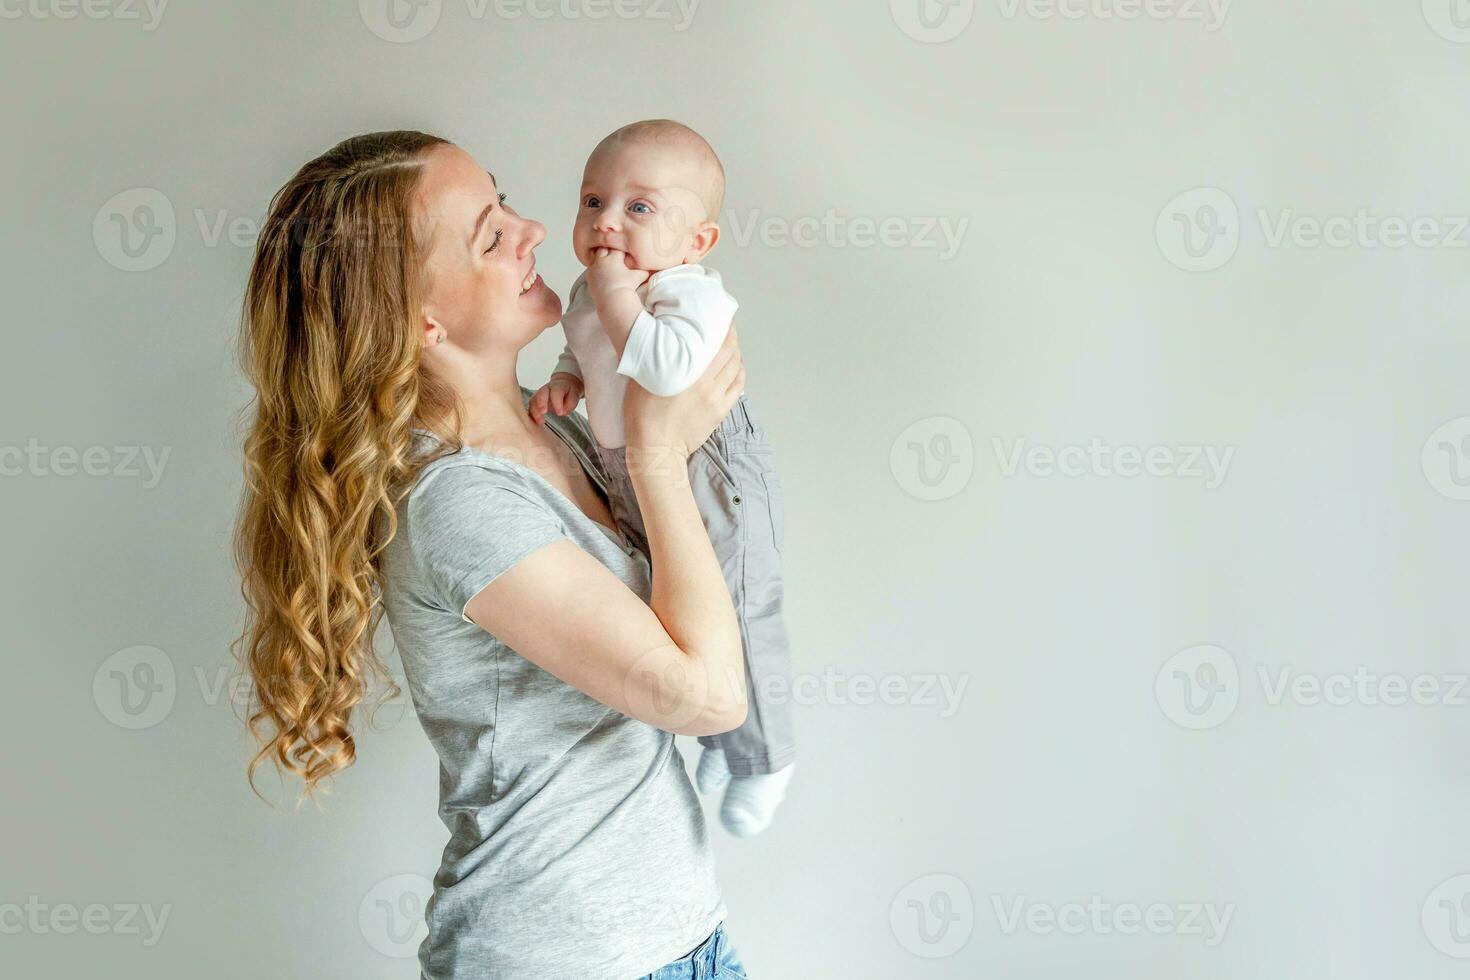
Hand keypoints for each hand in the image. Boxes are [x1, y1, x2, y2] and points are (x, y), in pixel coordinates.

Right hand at [529, 372, 583, 425]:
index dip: (557, 402)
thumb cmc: (568, 393)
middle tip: (543, 413)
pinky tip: (535, 422)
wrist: (563, 386)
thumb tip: (561, 412)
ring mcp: (539, 394)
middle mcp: (546, 389)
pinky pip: (530, 407)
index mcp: (558, 386)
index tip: (559, 413)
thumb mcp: (574, 398)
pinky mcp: (534, 401)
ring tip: (539, 421)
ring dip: (535, 411)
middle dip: (541, 404)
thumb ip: (569, 405)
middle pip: (541, 394)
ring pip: (533, 401)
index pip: (556, 393)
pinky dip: (531, 415)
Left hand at [585, 246, 649, 301]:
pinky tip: (600, 271)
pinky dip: (596, 268)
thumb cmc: (626, 288)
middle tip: (613, 253)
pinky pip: (591, 268)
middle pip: (603, 248)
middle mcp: (602, 261)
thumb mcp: (638, 277)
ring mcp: (594, 268)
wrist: (613, 300)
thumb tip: (650, 267)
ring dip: (601, 258)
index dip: (620, 248)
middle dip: (608, 250)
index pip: (616, 247)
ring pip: (595, 257)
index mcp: (613, 258)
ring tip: (607, 262)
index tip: (622, 251)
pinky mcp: (589, 277)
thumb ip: (643, 270)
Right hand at [623, 323, 743, 465]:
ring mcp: (717, 397)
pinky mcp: (721, 410)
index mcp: (687, 371)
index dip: (723, 326)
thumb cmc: (643, 413)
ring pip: (736, 367)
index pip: (716, 342)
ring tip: (731, 345)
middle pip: (730, 352)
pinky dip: (740, 372)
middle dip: (731, 336)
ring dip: (736, 353)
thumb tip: (658, 335)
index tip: (721, 315)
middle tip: (727, 326)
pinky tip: (735, 366)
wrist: (656, 447)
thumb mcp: (642, 376)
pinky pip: (738, 386)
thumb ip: (655, 354)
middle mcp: (707, 382)